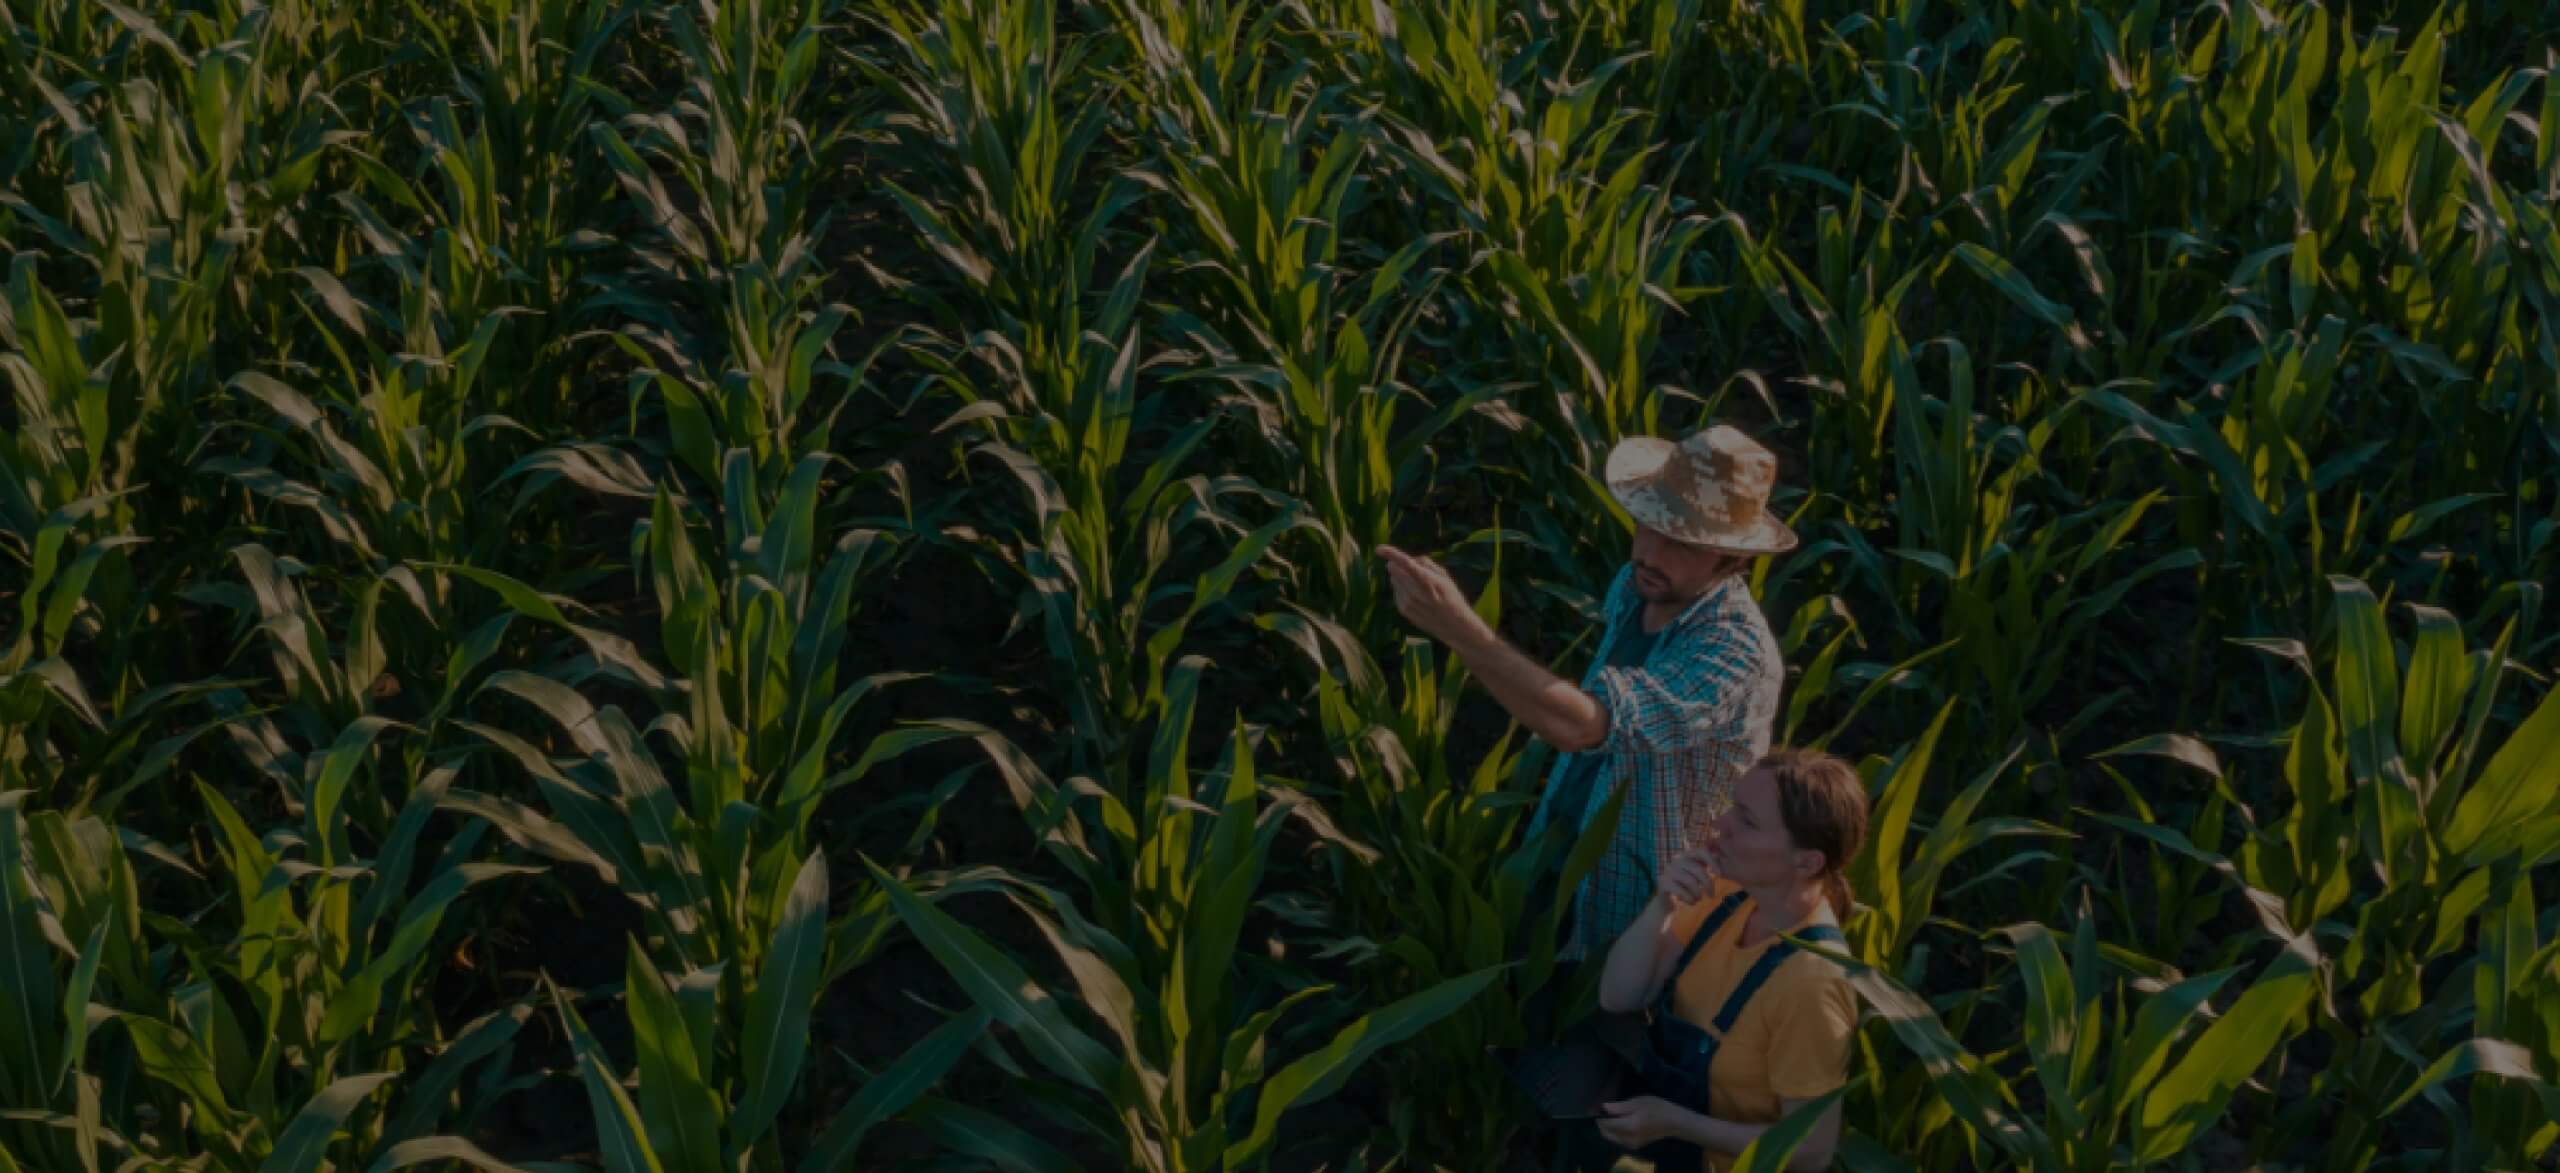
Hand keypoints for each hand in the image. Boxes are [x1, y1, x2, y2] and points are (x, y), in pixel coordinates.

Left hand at [1375, 545, 1490, 647]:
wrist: (1454, 626)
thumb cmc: (1452, 598)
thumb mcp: (1445, 576)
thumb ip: (1426, 564)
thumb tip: (1410, 560)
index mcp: (1427, 580)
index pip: (1405, 563)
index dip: (1391, 554)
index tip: (1379, 549)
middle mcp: (1414, 591)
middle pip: (1395, 570)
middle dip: (1398, 565)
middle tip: (1413, 570)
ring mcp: (1407, 602)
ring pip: (1394, 580)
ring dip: (1400, 577)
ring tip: (1418, 586)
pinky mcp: (1403, 610)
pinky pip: (1396, 592)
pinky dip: (1402, 589)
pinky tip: (1415, 596)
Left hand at [1595, 1095, 1683, 1149]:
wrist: (1674, 1123)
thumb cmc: (1658, 1108)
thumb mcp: (1638, 1102)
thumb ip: (1619, 1107)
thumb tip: (1603, 1108)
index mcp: (1630, 1126)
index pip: (1606, 1124)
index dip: (1598, 1116)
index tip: (1594, 1107)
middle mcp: (1628, 1138)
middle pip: (1605, 1133)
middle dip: (1600, 1123)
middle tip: (1601, 1111)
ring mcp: (1631, 1144)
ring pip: (1611, 1137)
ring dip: (1607, 1128)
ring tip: (1610, 1115)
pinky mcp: (1634, 1146)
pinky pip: (1618, 1139)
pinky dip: (1614, 1132)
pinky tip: (1618, 1122)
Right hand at [1657, 845, 1716, 907]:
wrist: (1667, 902)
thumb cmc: (1686, 888)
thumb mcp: (1698, 876)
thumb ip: (1707, 866)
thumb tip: (1719, 856)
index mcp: (1687, 855)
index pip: (1702, 851)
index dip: (1712, 862)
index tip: (1720, 875)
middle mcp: (1677, 860)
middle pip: (1698, 869)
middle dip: (1708, 884)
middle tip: (1711, 895)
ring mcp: (1668, 870)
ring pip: (1690, 881)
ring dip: (1698, 893)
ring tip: (1698, 899)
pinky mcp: (1663, 882)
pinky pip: (1681, 891)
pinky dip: (1689, 899)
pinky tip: (1691, 903)